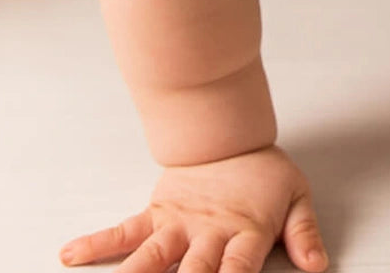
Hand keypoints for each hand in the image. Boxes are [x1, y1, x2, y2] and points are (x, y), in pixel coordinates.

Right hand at [59, 144, 327, 271]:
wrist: (227, 130)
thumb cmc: (260, 171)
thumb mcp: (296, 196)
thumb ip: (304, 233)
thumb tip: (318, 264)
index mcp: (244, 231)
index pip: (236, 270)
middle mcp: (207, 233)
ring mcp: (178, 224)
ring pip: (151, 258)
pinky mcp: (156, 213)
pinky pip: (124, 232)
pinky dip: (97, 244)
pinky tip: (71, 255)